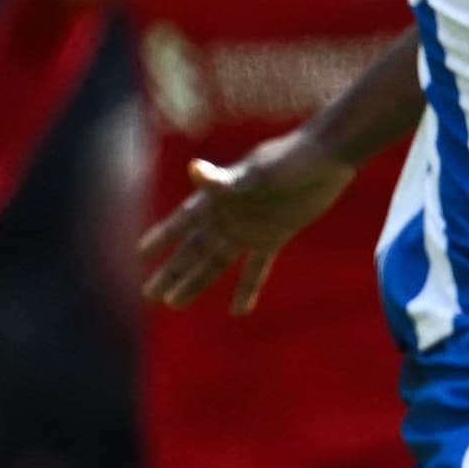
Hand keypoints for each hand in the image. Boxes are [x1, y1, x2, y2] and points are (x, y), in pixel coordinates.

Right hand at [140, 134, 355, 314]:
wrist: (327, 156)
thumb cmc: (290, 157)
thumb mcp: (258, 171)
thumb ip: (226, 180)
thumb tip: (194, 171)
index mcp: (220, 197)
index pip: (184, 221)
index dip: (163, 237)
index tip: (141, 254)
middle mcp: (229, 215)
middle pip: (195, 249)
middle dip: (172, 272)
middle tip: (149, 296)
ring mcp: (250, 227)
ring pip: (217, 261)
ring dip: (197, 282)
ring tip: (175, 304)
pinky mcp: (274, 236)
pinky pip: (257, 266)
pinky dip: (248, 287)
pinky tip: (239, 311)